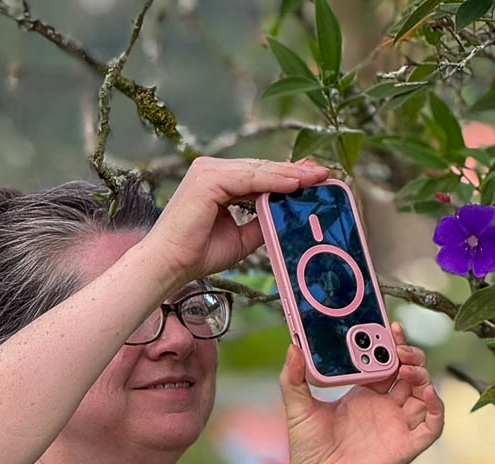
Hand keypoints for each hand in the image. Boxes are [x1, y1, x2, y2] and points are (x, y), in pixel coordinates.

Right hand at [144, 156, 329, 286]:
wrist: (170, 265)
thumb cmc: (197, 254)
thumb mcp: (241, 238)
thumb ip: (260, 222)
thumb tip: (286, 215)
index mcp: (219, 182)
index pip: (259, 174)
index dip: (287, 176)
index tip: (313, 179)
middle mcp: (212, 171)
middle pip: (262, 168)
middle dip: (294, 171)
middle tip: (324, 173)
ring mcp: (209, 171)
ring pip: (258, 170)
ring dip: (289, 174)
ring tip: (316, 177)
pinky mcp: (208, 179)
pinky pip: (249, 177)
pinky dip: (273, 181)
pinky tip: (294, 184)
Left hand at [279, 322, 444, 463]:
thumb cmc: (309, 454)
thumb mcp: (298, 409)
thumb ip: (293, 378)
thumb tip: (293, 347)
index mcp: (363, 396)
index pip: (385, 362)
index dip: (390, 344)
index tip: (389, 326)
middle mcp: (384, 408)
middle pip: (409, 372)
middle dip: (409, 354)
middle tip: (397, 345)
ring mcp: (397, 426)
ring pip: (424, 392)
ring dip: (422, 374)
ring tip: (405, 366)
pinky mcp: (407, 446)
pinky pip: (433, 425)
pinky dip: (437, 407)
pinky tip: (427, 391)